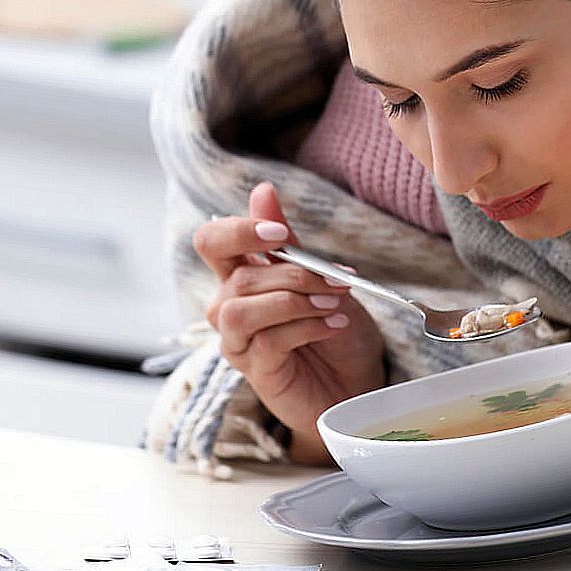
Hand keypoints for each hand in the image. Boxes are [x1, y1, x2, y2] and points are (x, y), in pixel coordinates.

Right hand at [193, 181, 385, 463]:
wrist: (358, 379)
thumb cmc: (336, 326)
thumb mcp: (320, 277)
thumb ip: (289, 242)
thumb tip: (262, 191)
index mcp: (242, 275)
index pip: (212, 242)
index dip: (239, 232)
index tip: (280, 234)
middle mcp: (230, 307)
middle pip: (234, 277)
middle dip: (291, 273)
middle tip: (335, 279)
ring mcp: (239, 341)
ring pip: (240, 311)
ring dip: (292, 302)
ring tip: (332, 304)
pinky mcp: (255, 371)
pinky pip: (267, 342)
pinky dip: (306, 327)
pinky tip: (333, 325)